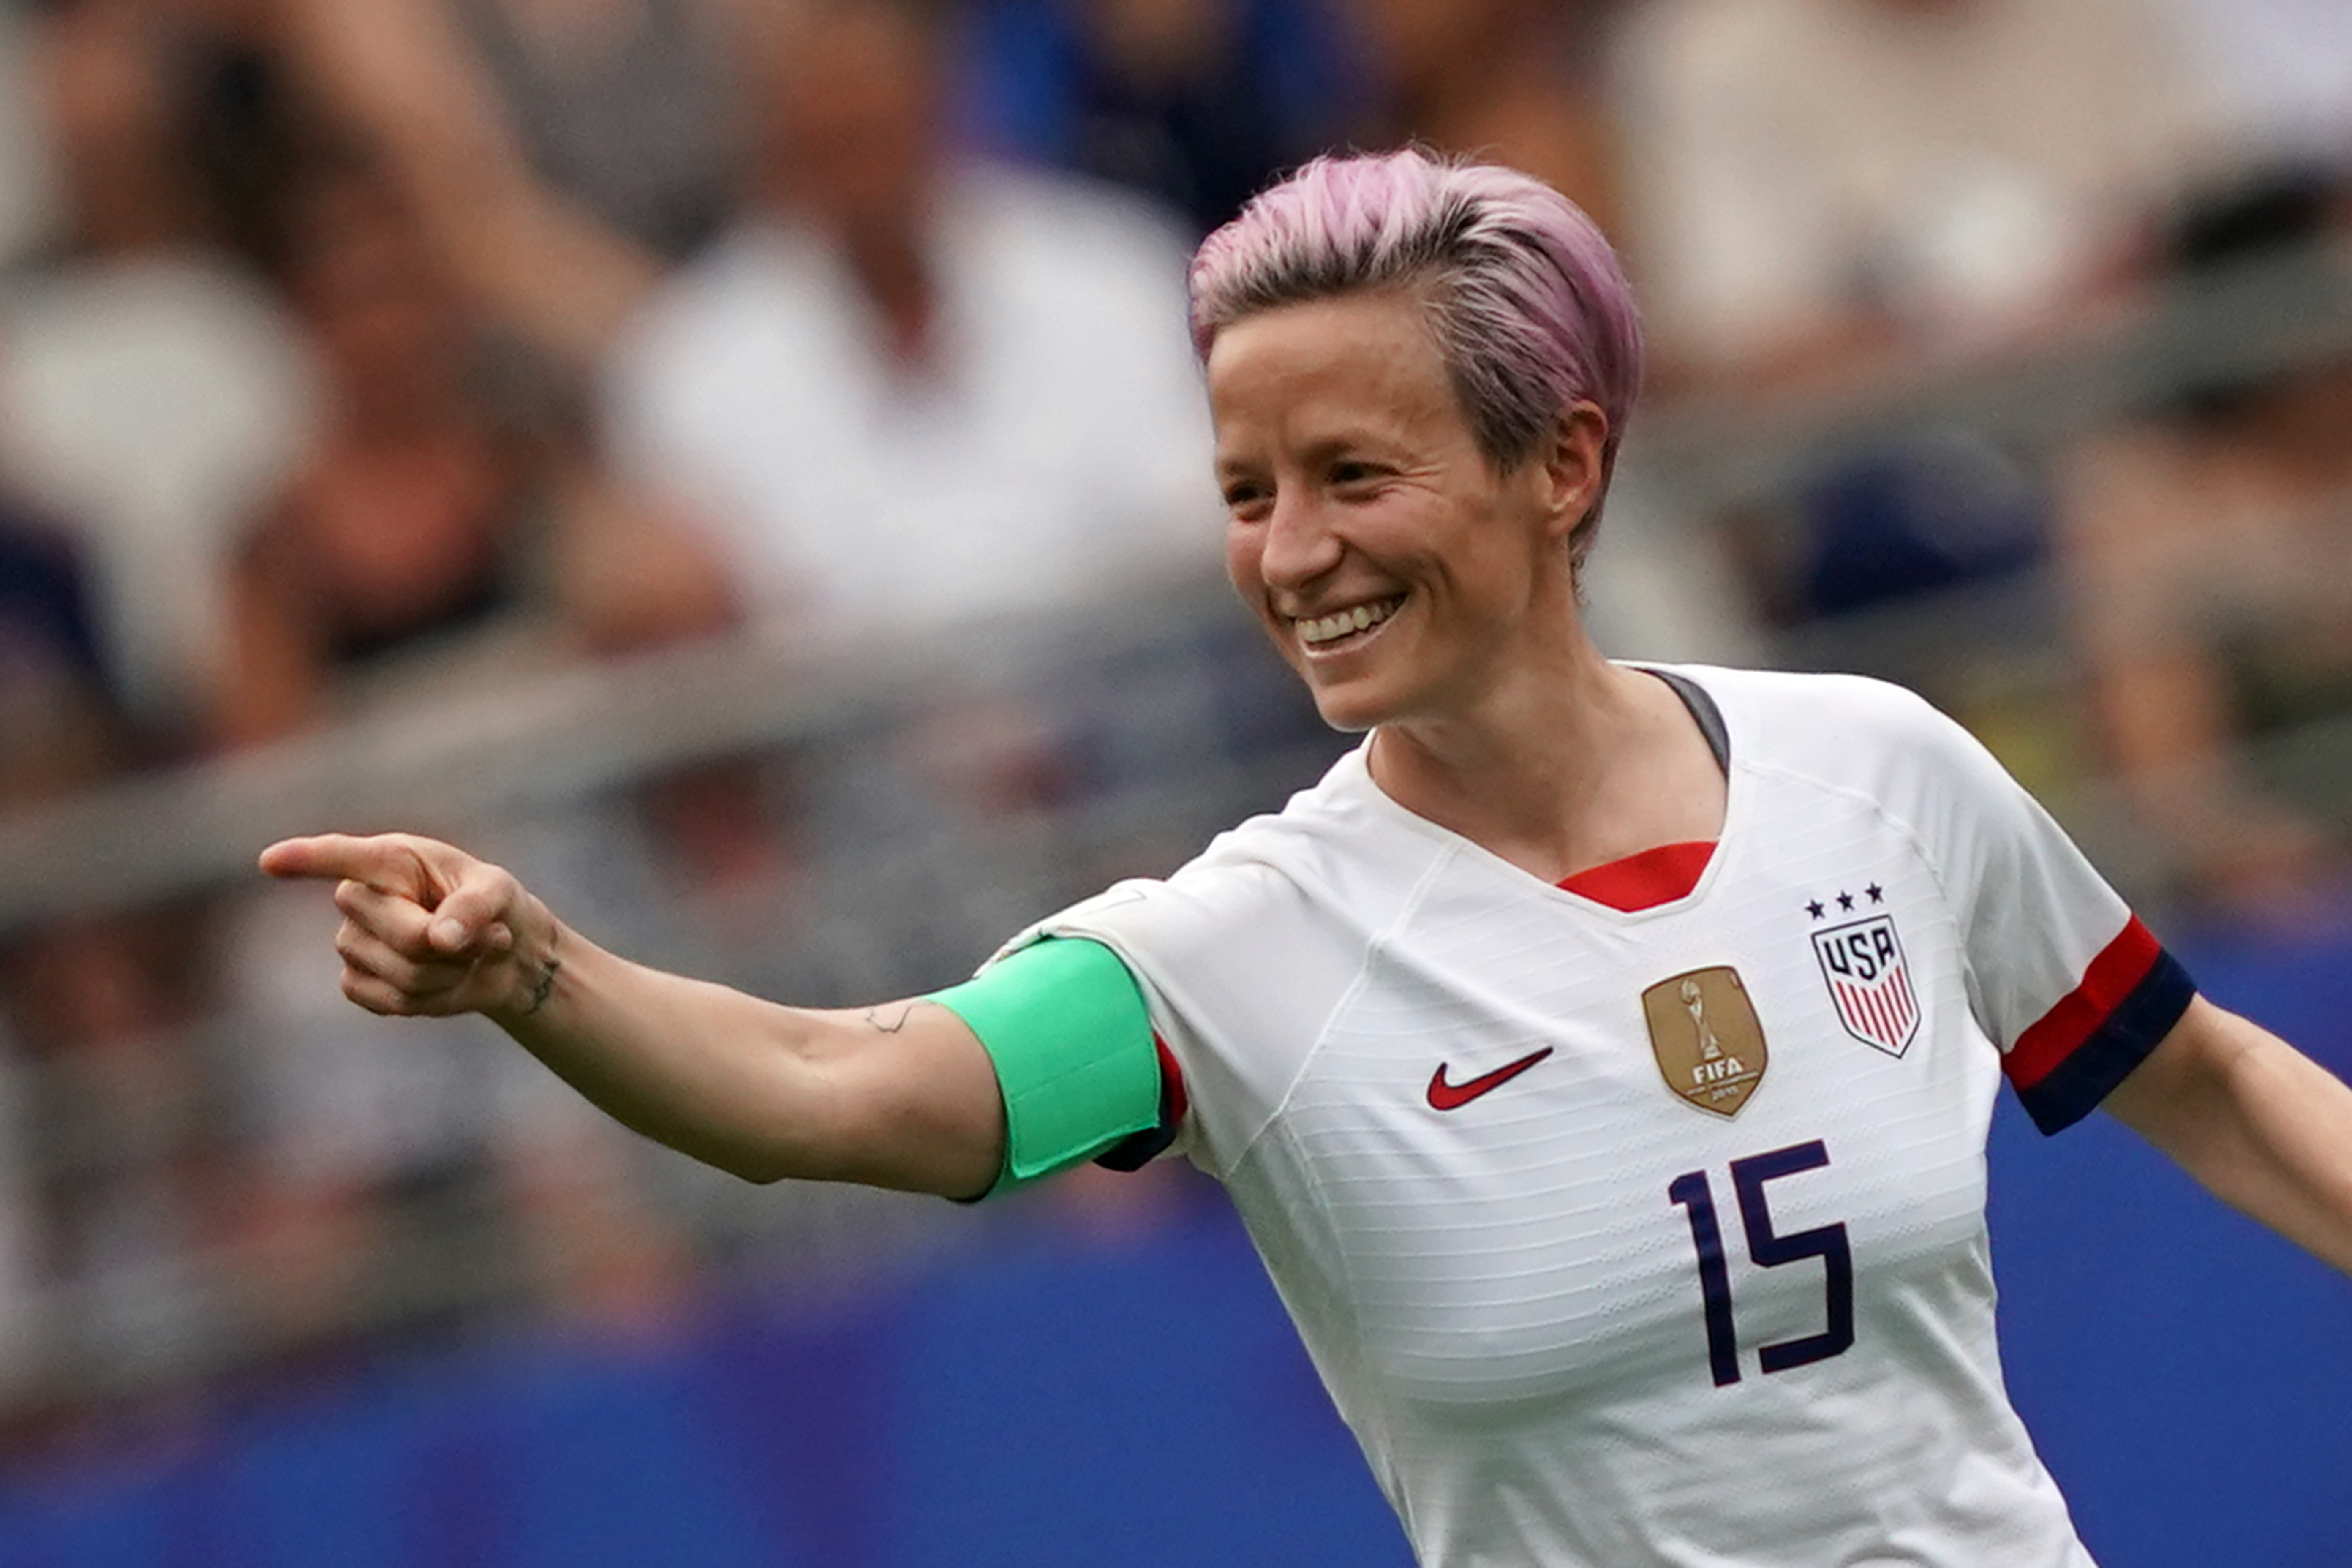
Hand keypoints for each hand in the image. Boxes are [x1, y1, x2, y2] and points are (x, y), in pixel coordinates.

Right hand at [258, 832, 560, 1021]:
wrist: (500, 955)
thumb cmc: (493, 906)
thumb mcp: (497, 892)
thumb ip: (474, 907)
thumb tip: (440, 939)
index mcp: (390, 860)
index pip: (339, 857)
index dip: (306, 859)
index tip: (271, 862)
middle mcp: (360, 899)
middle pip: (406, 933)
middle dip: (457, 945)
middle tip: (487, 935)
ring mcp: (351, 943)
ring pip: (405, 972)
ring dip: (451, 972)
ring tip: (467, 955)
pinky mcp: (357, 982)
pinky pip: (390, 1000)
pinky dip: (432, 998)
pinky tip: (444, 980)